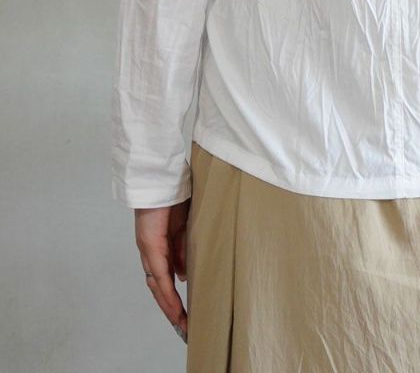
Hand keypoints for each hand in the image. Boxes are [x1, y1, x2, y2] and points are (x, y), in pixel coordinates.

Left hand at [135, 198, 190, 342]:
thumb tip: (184, 275)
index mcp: (161, 246)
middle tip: (185, 328)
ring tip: (182, 324)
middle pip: (159, 289)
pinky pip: (159, 275)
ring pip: (157, 287)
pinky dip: (167, 293)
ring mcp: (149, 250)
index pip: (165, 278)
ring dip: (169, 307)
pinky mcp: (150, 245)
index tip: (186, 315)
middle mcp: (151, 252)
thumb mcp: (186, 225)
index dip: (174, 298)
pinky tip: (175, 307)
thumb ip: (184, 249)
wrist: (162, 175)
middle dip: (172, 310)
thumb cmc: (175, 193)